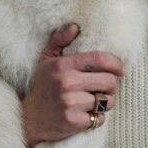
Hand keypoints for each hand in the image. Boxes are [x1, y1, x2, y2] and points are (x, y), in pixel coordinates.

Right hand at [21, 23, 124, 147]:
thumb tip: (75, 26)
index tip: (120, 69)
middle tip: (104, 87)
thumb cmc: (41, 87)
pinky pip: (100, 118)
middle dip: (112, 85)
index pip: (100, 60)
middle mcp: (67, 83)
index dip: (116, 64)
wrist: (27, 120)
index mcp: (63, 65)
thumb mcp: (45, 60)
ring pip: (107, 101)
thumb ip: (59, 41)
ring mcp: (71, 103)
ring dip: (105, 102)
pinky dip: (96, 118)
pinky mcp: (74, 121)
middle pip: (109, 81)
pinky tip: (85, 114)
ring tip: (94, 101)